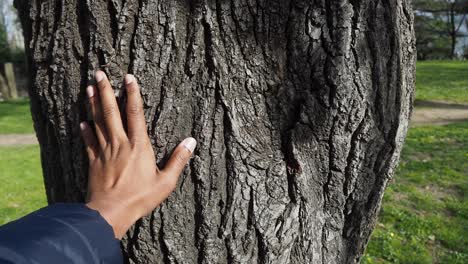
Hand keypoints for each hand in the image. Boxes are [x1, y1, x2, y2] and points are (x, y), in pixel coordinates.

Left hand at [79, 71, 195, 238]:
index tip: (129, 77)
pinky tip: (81, 122)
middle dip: (105, 91)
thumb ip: (178, 160)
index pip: (135, 113)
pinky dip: (85, 131)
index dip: (132, 94)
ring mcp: (104, 152)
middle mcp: (120, 144)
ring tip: (88, 88)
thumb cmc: (140, 198)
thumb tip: (191, 142)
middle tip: (99, 72)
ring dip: (93, 104)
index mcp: (139, 146)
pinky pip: (88, 142)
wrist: (110, 213)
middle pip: (111, 112)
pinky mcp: (93, 162)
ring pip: (97, 122)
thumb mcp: (166, 182)